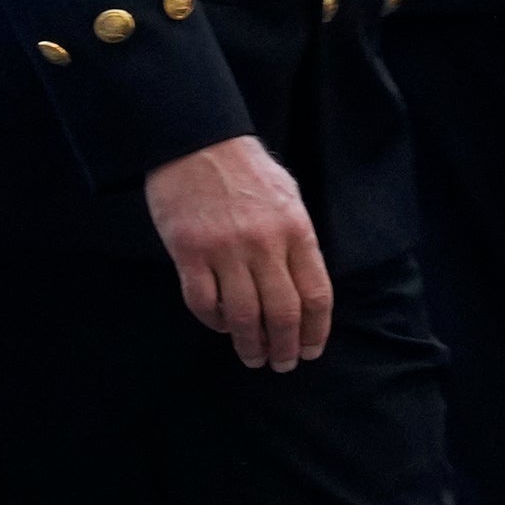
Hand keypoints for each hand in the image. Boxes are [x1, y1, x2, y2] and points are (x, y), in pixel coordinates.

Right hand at [145, 134, 333, 371]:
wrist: (195, 140)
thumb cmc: (244, 168)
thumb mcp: (287, 196)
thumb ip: (297, 240)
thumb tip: (302, 287)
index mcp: (295, 229)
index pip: (315, 294)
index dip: (316, 330)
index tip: (310, 350)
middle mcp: (264, 243)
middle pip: (283, 312)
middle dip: (285, 346)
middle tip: (280, 364)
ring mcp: (225, 249)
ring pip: (244, 315)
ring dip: (250, 344)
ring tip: (252, 357)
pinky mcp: (189, 252)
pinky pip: (203, 302)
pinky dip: (214, 321)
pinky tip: (220, 325)